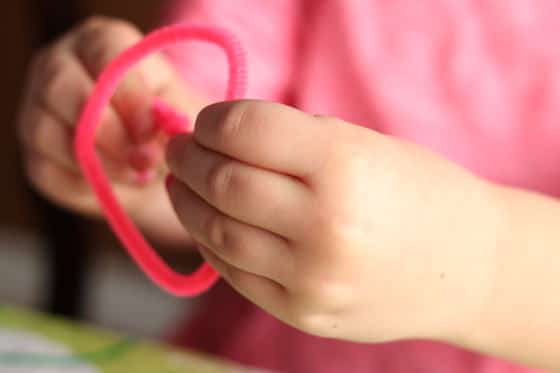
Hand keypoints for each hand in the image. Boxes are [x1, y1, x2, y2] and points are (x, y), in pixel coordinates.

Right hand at [18, 16, 204, 242]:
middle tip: (145, 160)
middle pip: (62, 88)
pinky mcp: (36, 154)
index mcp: (100, 41)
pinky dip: (87, 185)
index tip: (154, 131)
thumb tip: (170, 127)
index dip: (129, 96)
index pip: (105, 55)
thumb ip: (177, 112)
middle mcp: (59, 66)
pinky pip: (48, 171)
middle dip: (108, 131)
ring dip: (99, 162)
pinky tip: (121, 186)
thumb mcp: (181, 108)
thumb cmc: (166, 120)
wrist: (150, 156)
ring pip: (47, 133)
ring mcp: (38, 110)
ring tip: (141, 176)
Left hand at [165, 100, 498, 342]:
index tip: (205, 122)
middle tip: (180, 149)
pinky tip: (210, 223)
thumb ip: (289, 140)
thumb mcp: (362, 145)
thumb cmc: (415, 192)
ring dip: (188, 202)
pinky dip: (211, 242)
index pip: (245, 130)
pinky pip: (234, 273)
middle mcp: (326, 225)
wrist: (466, 265)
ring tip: (184, 184)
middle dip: (189, 159)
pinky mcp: (305, 313)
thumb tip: (216, 136)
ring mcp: (313, 278)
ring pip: (217, 232)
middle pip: (223, 183)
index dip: (211, 121)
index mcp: (344, 166)